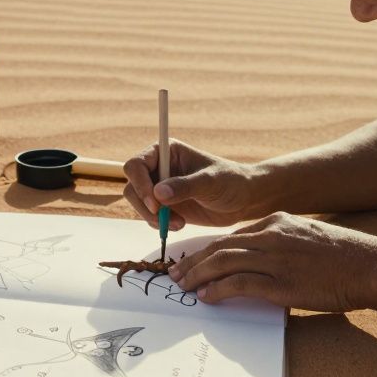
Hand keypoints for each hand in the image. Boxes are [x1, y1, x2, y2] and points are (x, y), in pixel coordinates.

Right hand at [123, 138, 263, 228]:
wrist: (244, 199)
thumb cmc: (231, 181)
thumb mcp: (210, 182)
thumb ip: (185, 186)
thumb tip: (158, 193)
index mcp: (166, 152)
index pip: (136, 165)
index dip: (140, 184)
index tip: (156, 204)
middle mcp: (159, 168)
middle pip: (132, 186)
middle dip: (144, 205)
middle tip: (164, 218)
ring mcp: (160, 187)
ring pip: (138, 203)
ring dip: (152, 217)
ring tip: (177, 224)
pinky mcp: (165, 206)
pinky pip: (149, 216)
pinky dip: (159, 224)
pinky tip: (179, 225)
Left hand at [168, 212, 376, 311]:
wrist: (369, 265)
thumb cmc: (342, 256)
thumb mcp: (307, 236)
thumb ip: (281, 242)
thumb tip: (258, 259)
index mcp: (277, 221)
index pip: (232, 235)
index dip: (208, 249)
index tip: (192, 260)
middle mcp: (272, 236)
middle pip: (221, 246)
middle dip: (194, 261)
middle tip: (175, 273)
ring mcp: (276, 258)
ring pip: (224, 262)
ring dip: (198, 274)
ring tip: (183, 286)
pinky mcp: (282, 282)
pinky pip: (241, 284)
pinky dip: (219, 289)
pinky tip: (207, 297)